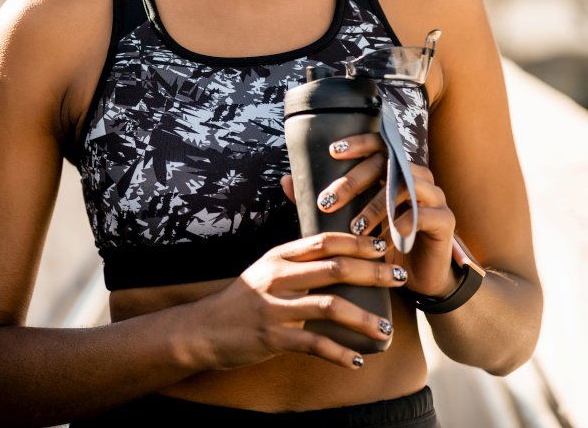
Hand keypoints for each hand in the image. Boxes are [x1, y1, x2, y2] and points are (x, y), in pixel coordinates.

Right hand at [188, 231, 405, 370]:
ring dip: (363, 318)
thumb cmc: (243, 298)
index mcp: (280, 256)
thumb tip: (336, 252)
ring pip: (329, 307)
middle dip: (372, 273)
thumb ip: (297, 260)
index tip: (384, 246)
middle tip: (398, 278)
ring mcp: (276, 307)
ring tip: (386, 328)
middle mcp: (279, 276)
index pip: (325, 240)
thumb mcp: (266, 268)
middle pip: (334, 269)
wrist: (204, 329)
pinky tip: (356, 360)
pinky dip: (339, 353)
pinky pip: (314, 345)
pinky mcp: (273, 337)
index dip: (357, 242)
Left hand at [280, 132, 458, 298]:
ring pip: (405, 186)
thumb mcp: (351, 222)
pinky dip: (401, 225)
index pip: (379, 144)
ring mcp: (434, 196)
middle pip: (386, 163)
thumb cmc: (382, 244)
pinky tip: (384, 241)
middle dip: (354, 181)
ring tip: (354, 228)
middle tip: (329, 201)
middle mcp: (417, 176)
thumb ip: (324, 200)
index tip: (331, 151)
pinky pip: (424, 215)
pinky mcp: (445, 220)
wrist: (419, 280)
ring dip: (376, 206)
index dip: (357, 142)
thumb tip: (285, 181)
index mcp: (396, 170)